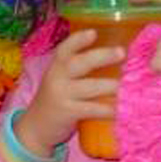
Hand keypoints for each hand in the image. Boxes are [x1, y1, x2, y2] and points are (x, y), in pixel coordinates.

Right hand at [17, 31, 123, 156]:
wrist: (35, 128)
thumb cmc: (55, 100)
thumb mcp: (60, 80)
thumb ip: (78, 69)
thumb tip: (112, 57)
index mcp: (56, 66)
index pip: (65, 49)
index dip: (79, 40)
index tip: (93, 33)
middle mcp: (57, 77)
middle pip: (80, 63)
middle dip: (102, 56)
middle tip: (121, 52)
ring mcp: (61, 95)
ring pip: (89, 86)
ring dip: (109, 85)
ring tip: (125, 86)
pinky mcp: (67, 113)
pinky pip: (91, 109)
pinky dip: (106, 110)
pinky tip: (118, 110)